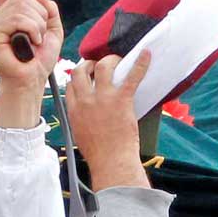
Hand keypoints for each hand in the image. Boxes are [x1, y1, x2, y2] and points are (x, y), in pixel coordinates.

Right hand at [0, 0, 63, 128]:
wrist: (32, 80)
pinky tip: (30, 44)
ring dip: (37, 25)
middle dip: (39, 14)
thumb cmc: (39, 59)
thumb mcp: (51, 29)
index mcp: (9, 12)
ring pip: (21, 6)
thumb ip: (49, 10)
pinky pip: (18, 19)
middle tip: (39, 34)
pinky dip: (32, 30)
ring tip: (35, 41)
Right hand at [66, 51, 150, 191]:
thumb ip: (79, 119)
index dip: (77, 78)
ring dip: (110, 60)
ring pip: (103, 67)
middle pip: (82, 71)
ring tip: (116, 61)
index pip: (71, 85)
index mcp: (74, 110)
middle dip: (89, 64)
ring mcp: (104, 98)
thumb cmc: (97, 155)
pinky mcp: (121, 99)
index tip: (85, 76)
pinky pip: (131, 77)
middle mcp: (86, 100)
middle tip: (98, 65)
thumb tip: (86, 114)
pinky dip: (140, 64)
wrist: (111, 162)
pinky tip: (146, 54)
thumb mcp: (79, 134)